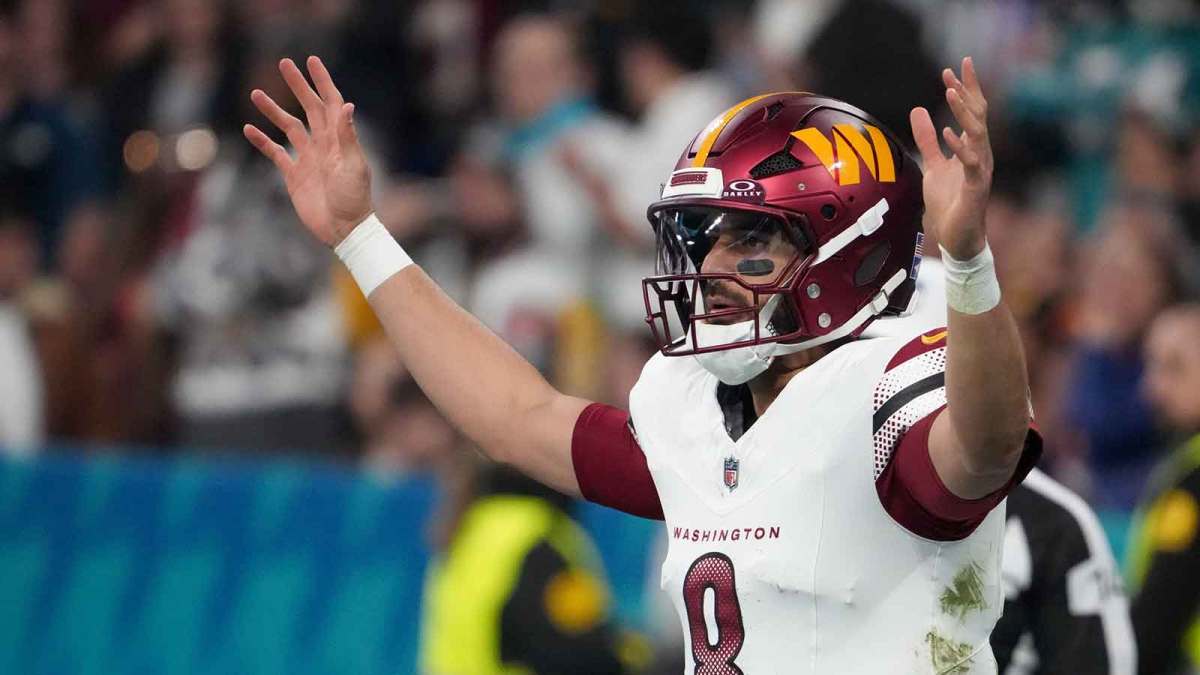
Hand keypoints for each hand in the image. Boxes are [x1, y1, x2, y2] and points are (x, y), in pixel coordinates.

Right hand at [243, 56, 372, 246]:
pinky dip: (263, 141)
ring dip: (273, 110)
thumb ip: (348, 137)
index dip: (322, 82)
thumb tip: (346, 105)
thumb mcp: (354, 166)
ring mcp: (308, 158)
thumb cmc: (355, 199)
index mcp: (339, 139)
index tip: (311, 61)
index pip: (330, 103)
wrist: (343, 230)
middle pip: (308, 108)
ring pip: (288, 127)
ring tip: (256, 93)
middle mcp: (323, 144)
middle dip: (297, 86)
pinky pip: (275, 153)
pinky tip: (249, 129)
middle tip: (283, 64)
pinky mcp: (294, 175)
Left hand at [909, 57, 992, 259]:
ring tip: (951, 91)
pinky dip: (960, 146)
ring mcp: (980, 170)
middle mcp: (980, 154)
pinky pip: (970, 162)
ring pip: (977, 133)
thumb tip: (919, 111)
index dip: (965, 89)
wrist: (957, 239)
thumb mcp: (933, 165)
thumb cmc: (950, 203)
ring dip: (963, 112)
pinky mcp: (975, 187)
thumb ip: (927, 140)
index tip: (954, 67)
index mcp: (971, 148)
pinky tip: (948, 131)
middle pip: (978, 115)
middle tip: (957, 67)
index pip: (971, 112)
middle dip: (968, 90)